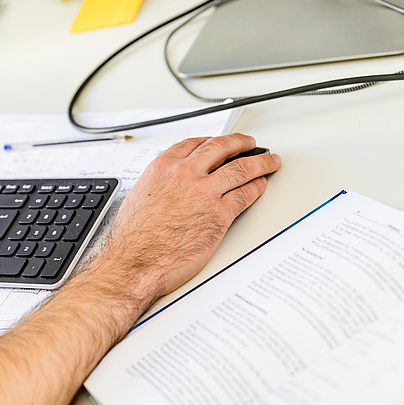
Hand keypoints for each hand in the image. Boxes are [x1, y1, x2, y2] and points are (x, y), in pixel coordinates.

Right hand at [85, 133, 280, 319]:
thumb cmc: (134, 240)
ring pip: (241, 168)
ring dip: (260, 162)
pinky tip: (261, 186)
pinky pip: (245, 194)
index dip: (212, 140)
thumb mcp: (141, 197)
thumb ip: (160, 186)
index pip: (194, 143)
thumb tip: (171, 187)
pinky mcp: (219, 214)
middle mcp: (185, 174)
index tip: (220, 142)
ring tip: (269, 161)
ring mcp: (204, 192)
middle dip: (239, 143)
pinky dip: (257, 188)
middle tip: (249, 144)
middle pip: (221, 148)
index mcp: (163, 168)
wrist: (135, 264)